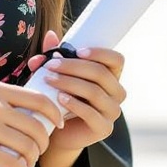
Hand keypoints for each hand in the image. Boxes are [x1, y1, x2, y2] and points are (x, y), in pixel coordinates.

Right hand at [0, 81, 63, 166]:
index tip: (57, 125)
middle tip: (39, 150)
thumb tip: (23, 114)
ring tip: (28, 163)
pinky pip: (9, 161)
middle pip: (36, 126)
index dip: (55, 114)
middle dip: (44, 142)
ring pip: (26, 146)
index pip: (39, 100)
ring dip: (33, 159)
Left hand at [27, 30, 125, 152]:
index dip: (100, 53)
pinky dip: (74, 104)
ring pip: (94, 92)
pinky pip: (91, 114)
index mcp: (112, 75)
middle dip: (73, 66)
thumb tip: (50, 35)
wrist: (58, 131)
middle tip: (50, 65)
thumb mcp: (58, 73)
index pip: (117, 59)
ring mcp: (112, 112)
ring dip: (69, 83)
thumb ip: (54, 55)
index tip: (77, 51)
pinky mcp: (104, 128)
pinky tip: (59, 98)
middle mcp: (117, 92)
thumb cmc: (61, 96)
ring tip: (49, 79)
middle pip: (101, 74)